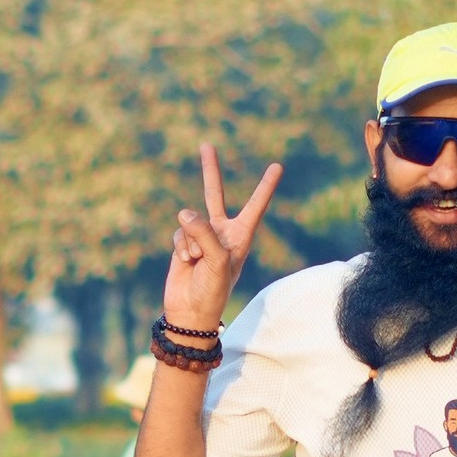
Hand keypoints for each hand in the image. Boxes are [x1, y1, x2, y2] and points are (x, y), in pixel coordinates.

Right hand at [165, 140, 282, 336]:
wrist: (190, 312)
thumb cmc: (213, 289)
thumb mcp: (217, 260)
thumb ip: (203, 231)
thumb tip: (183, 212)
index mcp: (241, 236)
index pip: (255, 206)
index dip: (265, 187)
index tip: (277, 166)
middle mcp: (221, 232)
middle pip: (215, 194)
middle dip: (210, 171)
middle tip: (206, 145)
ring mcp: (200, 237)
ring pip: (190, 221)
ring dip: (191, 242)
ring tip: (197, 262)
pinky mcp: (182, 244)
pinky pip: (178, 234)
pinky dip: (180, 248)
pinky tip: (186, 263)